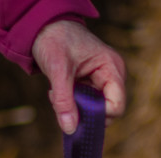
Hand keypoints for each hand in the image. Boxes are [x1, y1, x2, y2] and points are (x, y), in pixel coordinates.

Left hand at [31, 20, 125, 134]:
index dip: (98, 114)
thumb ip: (64, 101)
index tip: (75, 112)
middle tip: (62, 103)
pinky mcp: (95, 83)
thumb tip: (70, 129)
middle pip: (109, 110)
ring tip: (58, 95)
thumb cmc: (54, 40)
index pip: (117, 105)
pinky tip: (61, 92)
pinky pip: (90, 102)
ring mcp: (105, 80)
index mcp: (112, 68)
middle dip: (85, 112)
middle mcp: (113, 75)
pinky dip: (74, 102)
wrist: (44, 26)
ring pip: (97, 108)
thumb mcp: (57, 70)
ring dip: (77, 107)